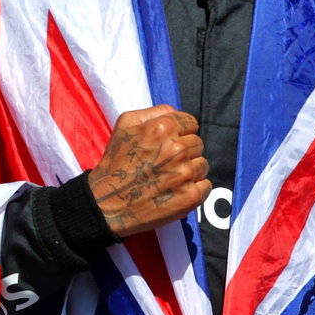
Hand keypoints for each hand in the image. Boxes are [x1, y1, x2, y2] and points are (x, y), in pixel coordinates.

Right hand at [88, 106, 209, 236]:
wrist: (108, 202)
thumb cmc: (116, 162)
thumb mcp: (126, 124)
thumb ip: (154, 112)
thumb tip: (176, 113)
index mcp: (163, 128)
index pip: (191, 123)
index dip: (180, 133)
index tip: (169, 144)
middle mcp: (177, 149)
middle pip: (198, 143)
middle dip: (185, 151)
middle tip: (165, 163)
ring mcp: (185, 174)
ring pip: (203, 164)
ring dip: (190, 170)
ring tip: (169, 178)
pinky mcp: (190, 196)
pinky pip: (206, 186)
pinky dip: (195, 189)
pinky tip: (176, 191)